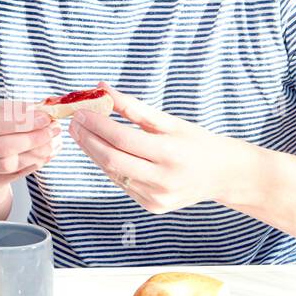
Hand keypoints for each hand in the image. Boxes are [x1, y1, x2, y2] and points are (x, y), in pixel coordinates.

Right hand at [0, 100, 62, 207]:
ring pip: (8, 164)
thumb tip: (46, 110)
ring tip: (51, 144)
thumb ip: (21, 110)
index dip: (24, 122)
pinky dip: (30, 166)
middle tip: (53, 132)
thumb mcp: (1, 110)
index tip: (46, 119)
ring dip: (34, 154)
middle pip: (2, 146)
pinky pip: (11, 176)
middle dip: (33, 139)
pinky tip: (41, 157)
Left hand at [67, 82, 244, 213]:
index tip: (81, 111)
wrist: (222, 175)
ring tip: (82, 134)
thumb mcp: (170, 122)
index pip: (122, 139)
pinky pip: (122, 183)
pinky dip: (108, 166)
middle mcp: (163, 180)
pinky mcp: (151, 206)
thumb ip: (135, 107)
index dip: (97, 125)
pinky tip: (101, 151)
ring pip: (113, 173)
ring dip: (93, 152)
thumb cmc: (196, 143)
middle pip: (112, 159)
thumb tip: (103, 88)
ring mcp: (156, 197)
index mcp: (170, 155)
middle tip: (74, 122)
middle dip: (88, 140)